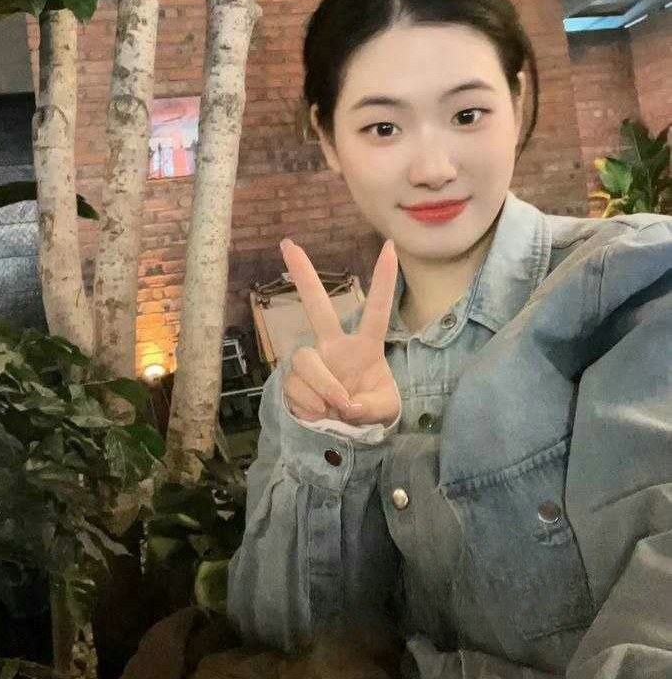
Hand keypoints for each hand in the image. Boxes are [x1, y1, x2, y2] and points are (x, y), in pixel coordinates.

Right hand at [280, 238, 399, 426]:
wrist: (346, 434)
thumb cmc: (370, 409)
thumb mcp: (385, 411)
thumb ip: (371, 407)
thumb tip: (348, 403)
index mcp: (364, 347)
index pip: (376, 311)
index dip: (383, 281)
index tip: (390, 247)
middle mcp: (334, 346)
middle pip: (317, 307)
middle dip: (303, 275)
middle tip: (288, 243)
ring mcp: (312, 360)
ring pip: (305, 360)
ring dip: (322, 387)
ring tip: (333, 409)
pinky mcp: (293, 380)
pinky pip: (295, 387)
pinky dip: (309, 406)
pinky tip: (319, 415)